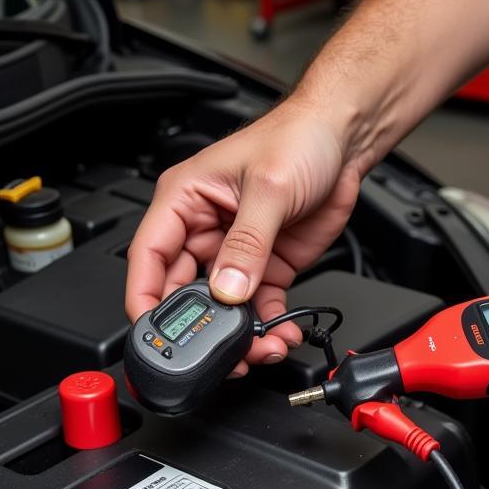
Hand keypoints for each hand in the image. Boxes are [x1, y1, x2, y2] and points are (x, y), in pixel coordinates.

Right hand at [126, 101, 362, 374]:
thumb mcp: (268, 188)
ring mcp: (235, 252)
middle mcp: (203, 229)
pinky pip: (259, 307)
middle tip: (217, 351)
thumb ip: (247, 244)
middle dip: (199, 326)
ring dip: (239, 334)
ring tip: (259, 348)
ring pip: (223, 307)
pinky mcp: (266, 267)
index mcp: (184, 200)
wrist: (344, 139)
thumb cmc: (297, 138)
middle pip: (184, 291)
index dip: (145, 298)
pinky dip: (268, 327)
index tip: (154, 332)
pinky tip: (279, 335)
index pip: (149, 257)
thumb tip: (228, 289)